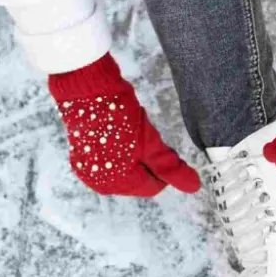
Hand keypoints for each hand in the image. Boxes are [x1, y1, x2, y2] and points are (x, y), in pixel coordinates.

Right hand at [48, 54, 200, 196]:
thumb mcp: (150, 142)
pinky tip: (117, 135)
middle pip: (138, 181)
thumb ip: (170, 167)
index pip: (152, 187)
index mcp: (118, 183)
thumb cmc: (118, 114)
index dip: (162, 168)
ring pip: (125, 172)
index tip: (161, 146)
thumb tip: (194, 186)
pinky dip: (118, 152)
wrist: (86, 89)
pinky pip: (109, 163)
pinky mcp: (81, 158)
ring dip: (132, 157)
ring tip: (129, 134)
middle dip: (146, 162)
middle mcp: (101, 183)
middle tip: (144, 137)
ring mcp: (89, 171)